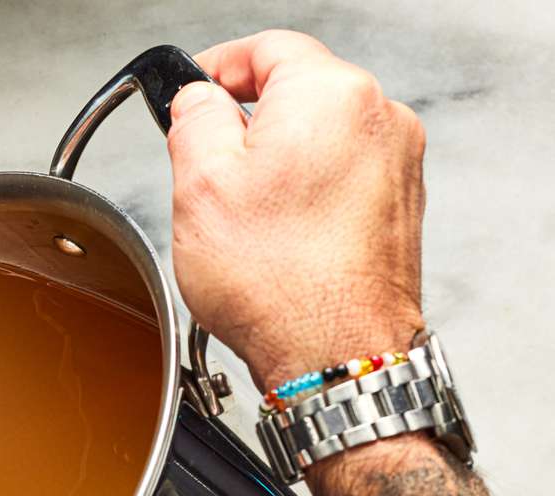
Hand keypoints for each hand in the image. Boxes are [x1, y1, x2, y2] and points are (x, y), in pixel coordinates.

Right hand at [166, 30, 426, 391]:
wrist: (336, 353)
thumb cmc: (279, 283)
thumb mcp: (199, 185)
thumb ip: (193, 119)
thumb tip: (196, 100)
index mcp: (328, 93)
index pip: (265, 48)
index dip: (216, 66)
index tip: (190, 90)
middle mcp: (377, 117)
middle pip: (296, 92)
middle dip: (245, 123)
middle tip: (202, 168)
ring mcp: (396, 163)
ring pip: (318, 138)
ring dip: (276, 163)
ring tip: (242, 219)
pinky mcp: (398, 206)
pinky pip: (340, 178)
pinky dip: (305, 196)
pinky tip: (277, 240)